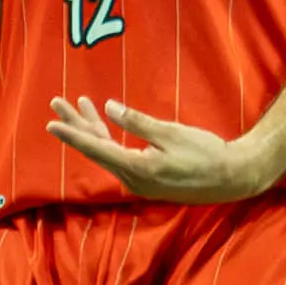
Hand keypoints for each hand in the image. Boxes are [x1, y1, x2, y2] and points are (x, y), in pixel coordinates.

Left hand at [42, 96, 277, 204]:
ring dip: (93, 129)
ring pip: (107, 152)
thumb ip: (137, 122)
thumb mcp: (170, 133)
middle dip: (78, 124)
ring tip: (80, 105)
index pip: (95, 149)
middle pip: (96, 149)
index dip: (72, 133)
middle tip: (57, 103)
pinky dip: (108, 139)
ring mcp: (139, 181)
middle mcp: (131, 179)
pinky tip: (103, 126)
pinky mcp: (148, 179)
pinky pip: (119, 157)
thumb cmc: (205, 153)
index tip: (52, 122)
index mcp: (135, 168)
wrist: (233, 178)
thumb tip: (109, 108)